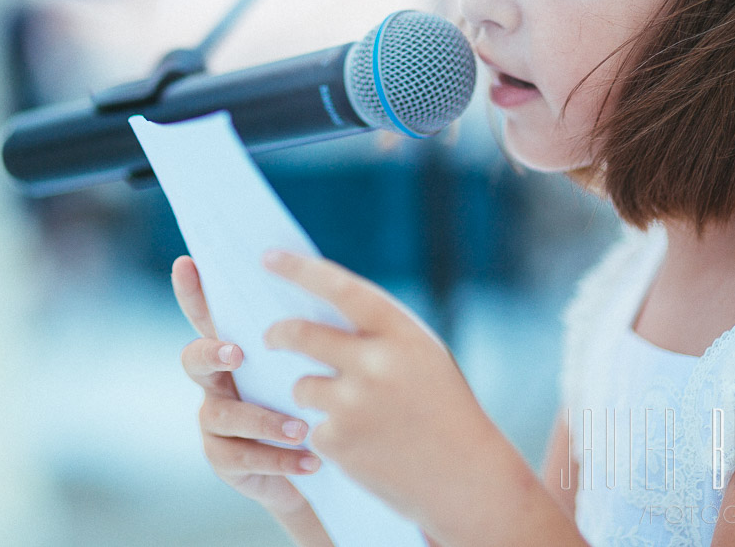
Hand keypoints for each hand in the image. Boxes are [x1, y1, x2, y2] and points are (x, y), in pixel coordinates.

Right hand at [172, 255, 323, 517]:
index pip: (208, 315)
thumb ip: (304, 333)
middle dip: (211, 353)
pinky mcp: (224, 459)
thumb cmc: (314, 401)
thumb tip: (320, 283)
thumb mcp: (311, 365)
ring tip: (300, 428)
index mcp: (234, 349)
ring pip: (225, 415)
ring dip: (263, 420)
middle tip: (237, 353)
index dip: (192, 291)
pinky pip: (244, 459)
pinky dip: (280, 459)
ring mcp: (215, 421)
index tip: (187, 264)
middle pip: (195, 360)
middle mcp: (216, 382)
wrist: (317, 465)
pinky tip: (311, 461)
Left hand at [261, 251, 508, 529]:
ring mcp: (354, 405)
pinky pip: (312, 426)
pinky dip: (327, 432)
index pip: (340, 288)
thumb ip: (377, 331)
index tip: (269, 257)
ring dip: (312, 393)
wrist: (465, 477)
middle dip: (278, 334)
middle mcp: (375, 364)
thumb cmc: (442, 406)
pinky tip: (361, 443)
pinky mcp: (338, 442)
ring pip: (302, 386)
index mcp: (401, 333)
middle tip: (271, 336)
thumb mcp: (421, 354)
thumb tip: (316, 307)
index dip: (300, 270)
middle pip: (300, 335)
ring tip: (351, 410)